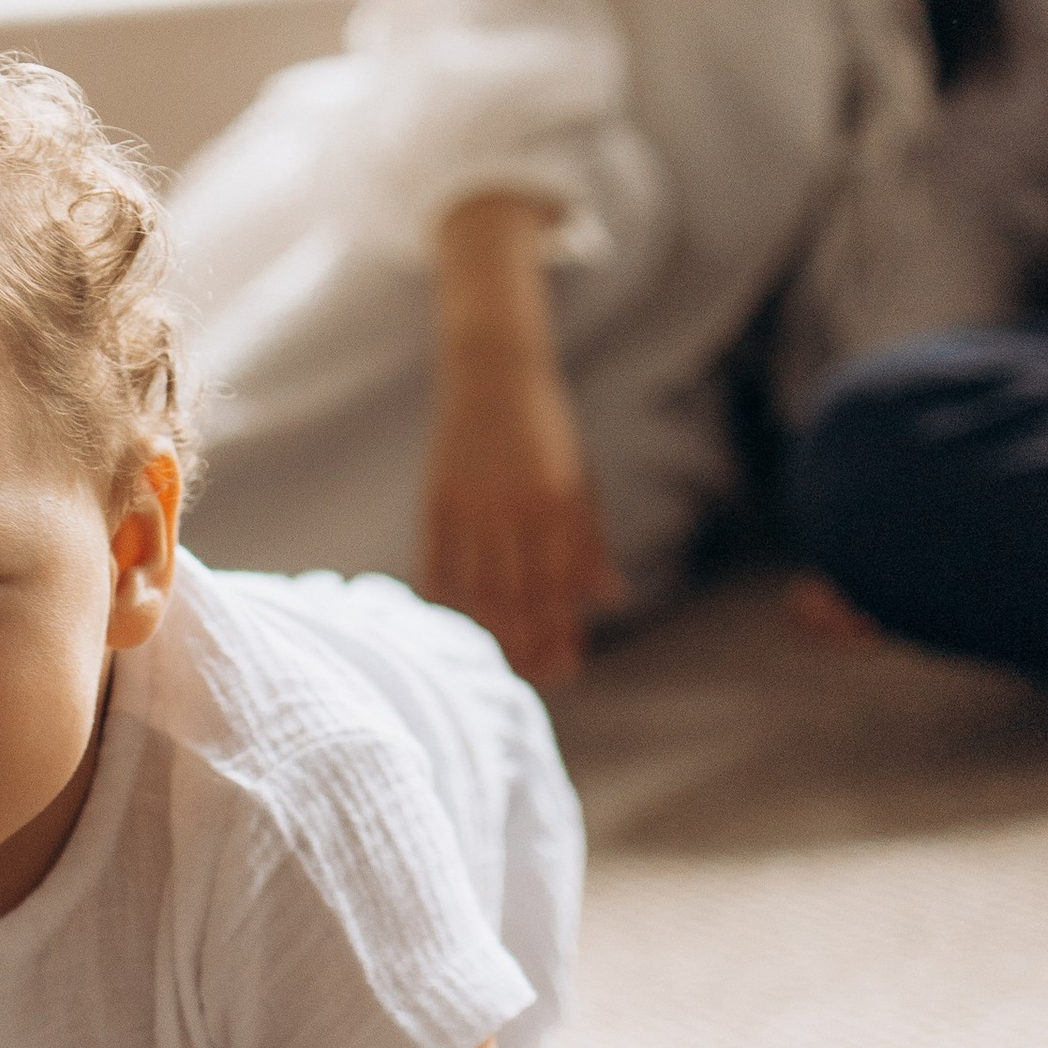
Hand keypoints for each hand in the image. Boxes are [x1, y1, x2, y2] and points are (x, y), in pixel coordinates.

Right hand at [421, 351, 623, 684]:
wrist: (494, 374)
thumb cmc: (547, 434)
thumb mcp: (581, 482)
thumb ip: (591, 543)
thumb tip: (610, 600)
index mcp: (560, 503)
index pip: (562, 587)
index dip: (564, 631)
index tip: (568, 665)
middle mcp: (516, 508)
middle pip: (521, 597)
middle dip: (531, 643)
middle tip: (538, 673)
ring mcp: (473, 504)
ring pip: (479, 589)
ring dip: (492, 630)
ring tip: (503, 656)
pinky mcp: (437, 499)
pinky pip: (438, 564)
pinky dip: (446, 598)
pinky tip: (457, 619)